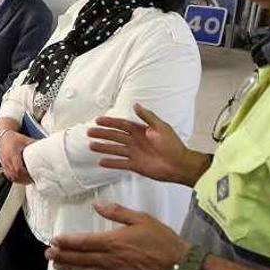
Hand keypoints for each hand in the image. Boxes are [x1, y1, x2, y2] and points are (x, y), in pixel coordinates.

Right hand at [0, 130, 34, 183]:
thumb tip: (46, 148)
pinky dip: (15, 179)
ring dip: (20, 180)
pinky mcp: (3, 166)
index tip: (33, 176)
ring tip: (28, 180)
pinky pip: (8, 176)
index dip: (26, 175)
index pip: (18, 169)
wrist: (3, 137)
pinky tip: (21, 178)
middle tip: (33, 180)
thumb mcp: (26, 140)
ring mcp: (4, 164)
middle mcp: (7, 160)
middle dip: (24, 179)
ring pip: (11, 177)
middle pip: (15, 175)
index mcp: (12, 153)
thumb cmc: (14, 138)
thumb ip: (35, 144)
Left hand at [46, 203, 189, 269]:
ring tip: (56, 264)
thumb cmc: (161, 240)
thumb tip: (98, 205)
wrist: (180, 265)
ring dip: (70, 267)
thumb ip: (117, 212)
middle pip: (81, 257)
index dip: (67, 241)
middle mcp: (110, 259)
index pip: (84, 242)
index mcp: (113, 241)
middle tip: (48, 253)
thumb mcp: (141, 219)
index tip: (55, 240)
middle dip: (63, 255)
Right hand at [87, 103, 208, 186]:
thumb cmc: (173, 144)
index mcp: (140, 130)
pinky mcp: (135, 165)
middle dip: (102, 134)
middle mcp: (135, 141)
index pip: (121, 124)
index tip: (97, 120)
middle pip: (114, 136)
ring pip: (115, 149)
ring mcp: (134, 153)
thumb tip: (136, 105)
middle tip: (89, 132)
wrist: (180, 164)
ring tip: (91, 146)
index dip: (109, 122)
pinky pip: (120, 163)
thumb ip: (147, 117)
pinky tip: (101, 162)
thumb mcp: (161, 127)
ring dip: (103, 147)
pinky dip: (111, 163)